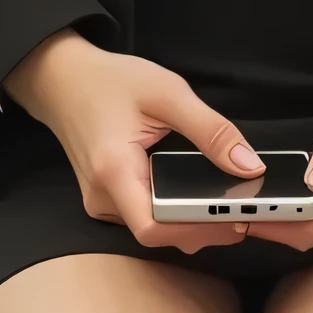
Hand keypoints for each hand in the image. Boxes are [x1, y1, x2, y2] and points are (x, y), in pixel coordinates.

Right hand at [2, 29, 266, 254]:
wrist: (62, 79)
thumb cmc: (110, 80)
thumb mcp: (167, 92)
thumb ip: (210, 130)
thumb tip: (250, 165)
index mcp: (112, 170)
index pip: (154, 227)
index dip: (199, 228)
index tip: (238, 217)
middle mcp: (102, 197)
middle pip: (159, 234)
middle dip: (204, 228)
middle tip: (246, 211)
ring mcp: (102, 202)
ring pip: (154, 229)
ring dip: (192, 222)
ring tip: (230, 202)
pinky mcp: (108, 198)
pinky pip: (146, 216)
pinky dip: (176, 212)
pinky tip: (199, 196)